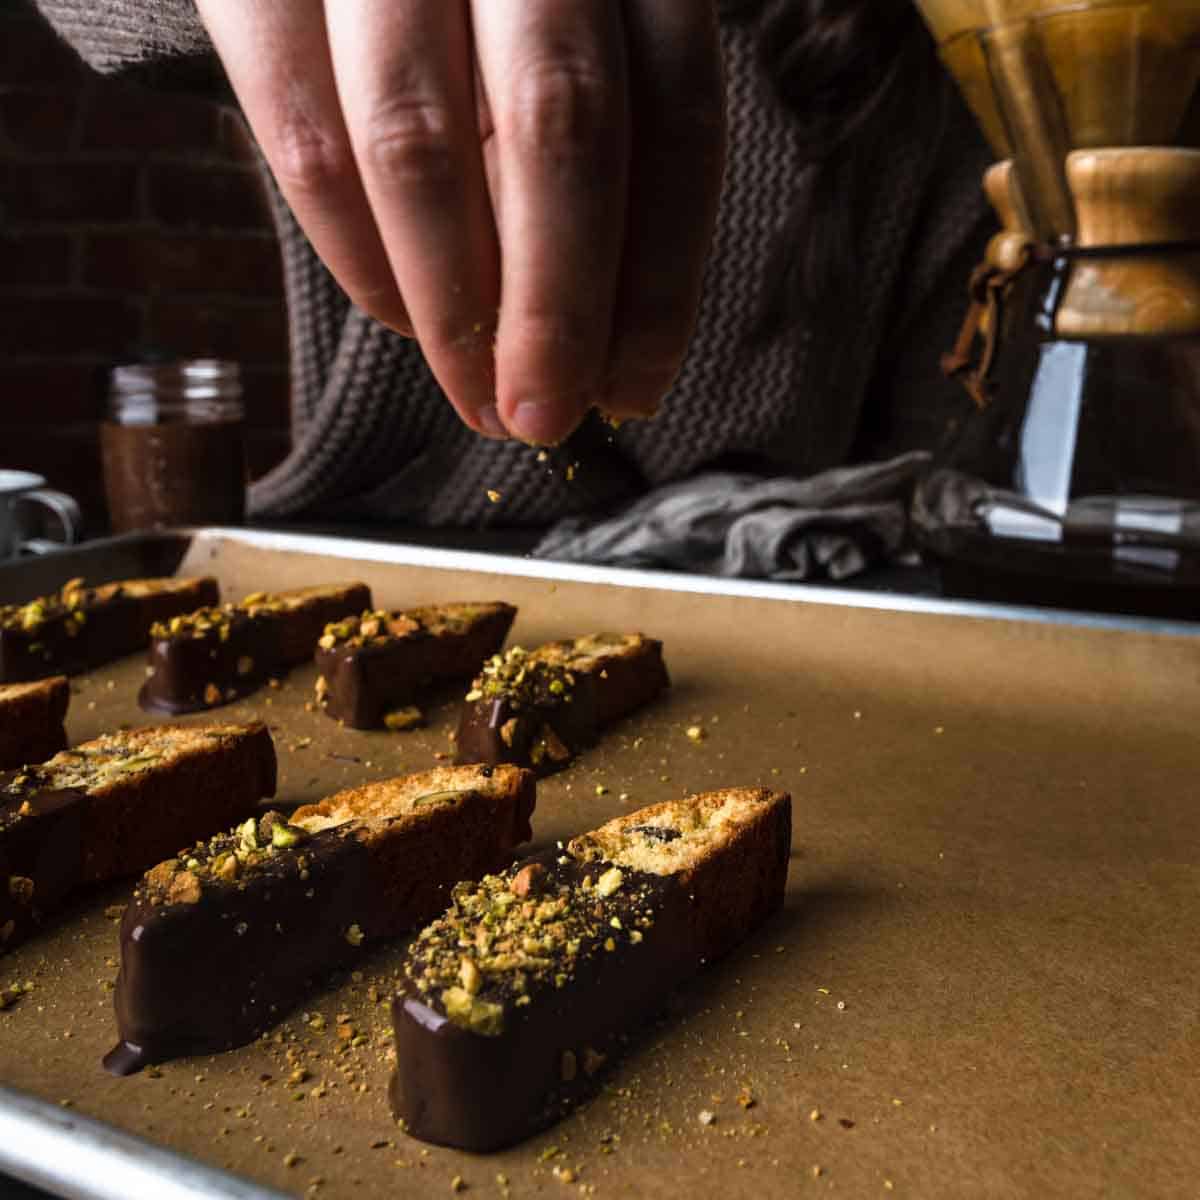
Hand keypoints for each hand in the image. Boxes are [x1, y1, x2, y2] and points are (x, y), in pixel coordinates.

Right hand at [195, 1, 725, 444]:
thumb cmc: (482, 5)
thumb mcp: (565, 48)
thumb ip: (593, 158)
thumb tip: (600, 348)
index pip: (674, 120)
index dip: (660, 280)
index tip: (635, 392)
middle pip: (558, 127)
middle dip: (555, 306)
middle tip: (543, 418)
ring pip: (421, 147)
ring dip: (453, 309)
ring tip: (477, 396)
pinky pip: (302, 139)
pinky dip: (356, 258)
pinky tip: (399, 319)